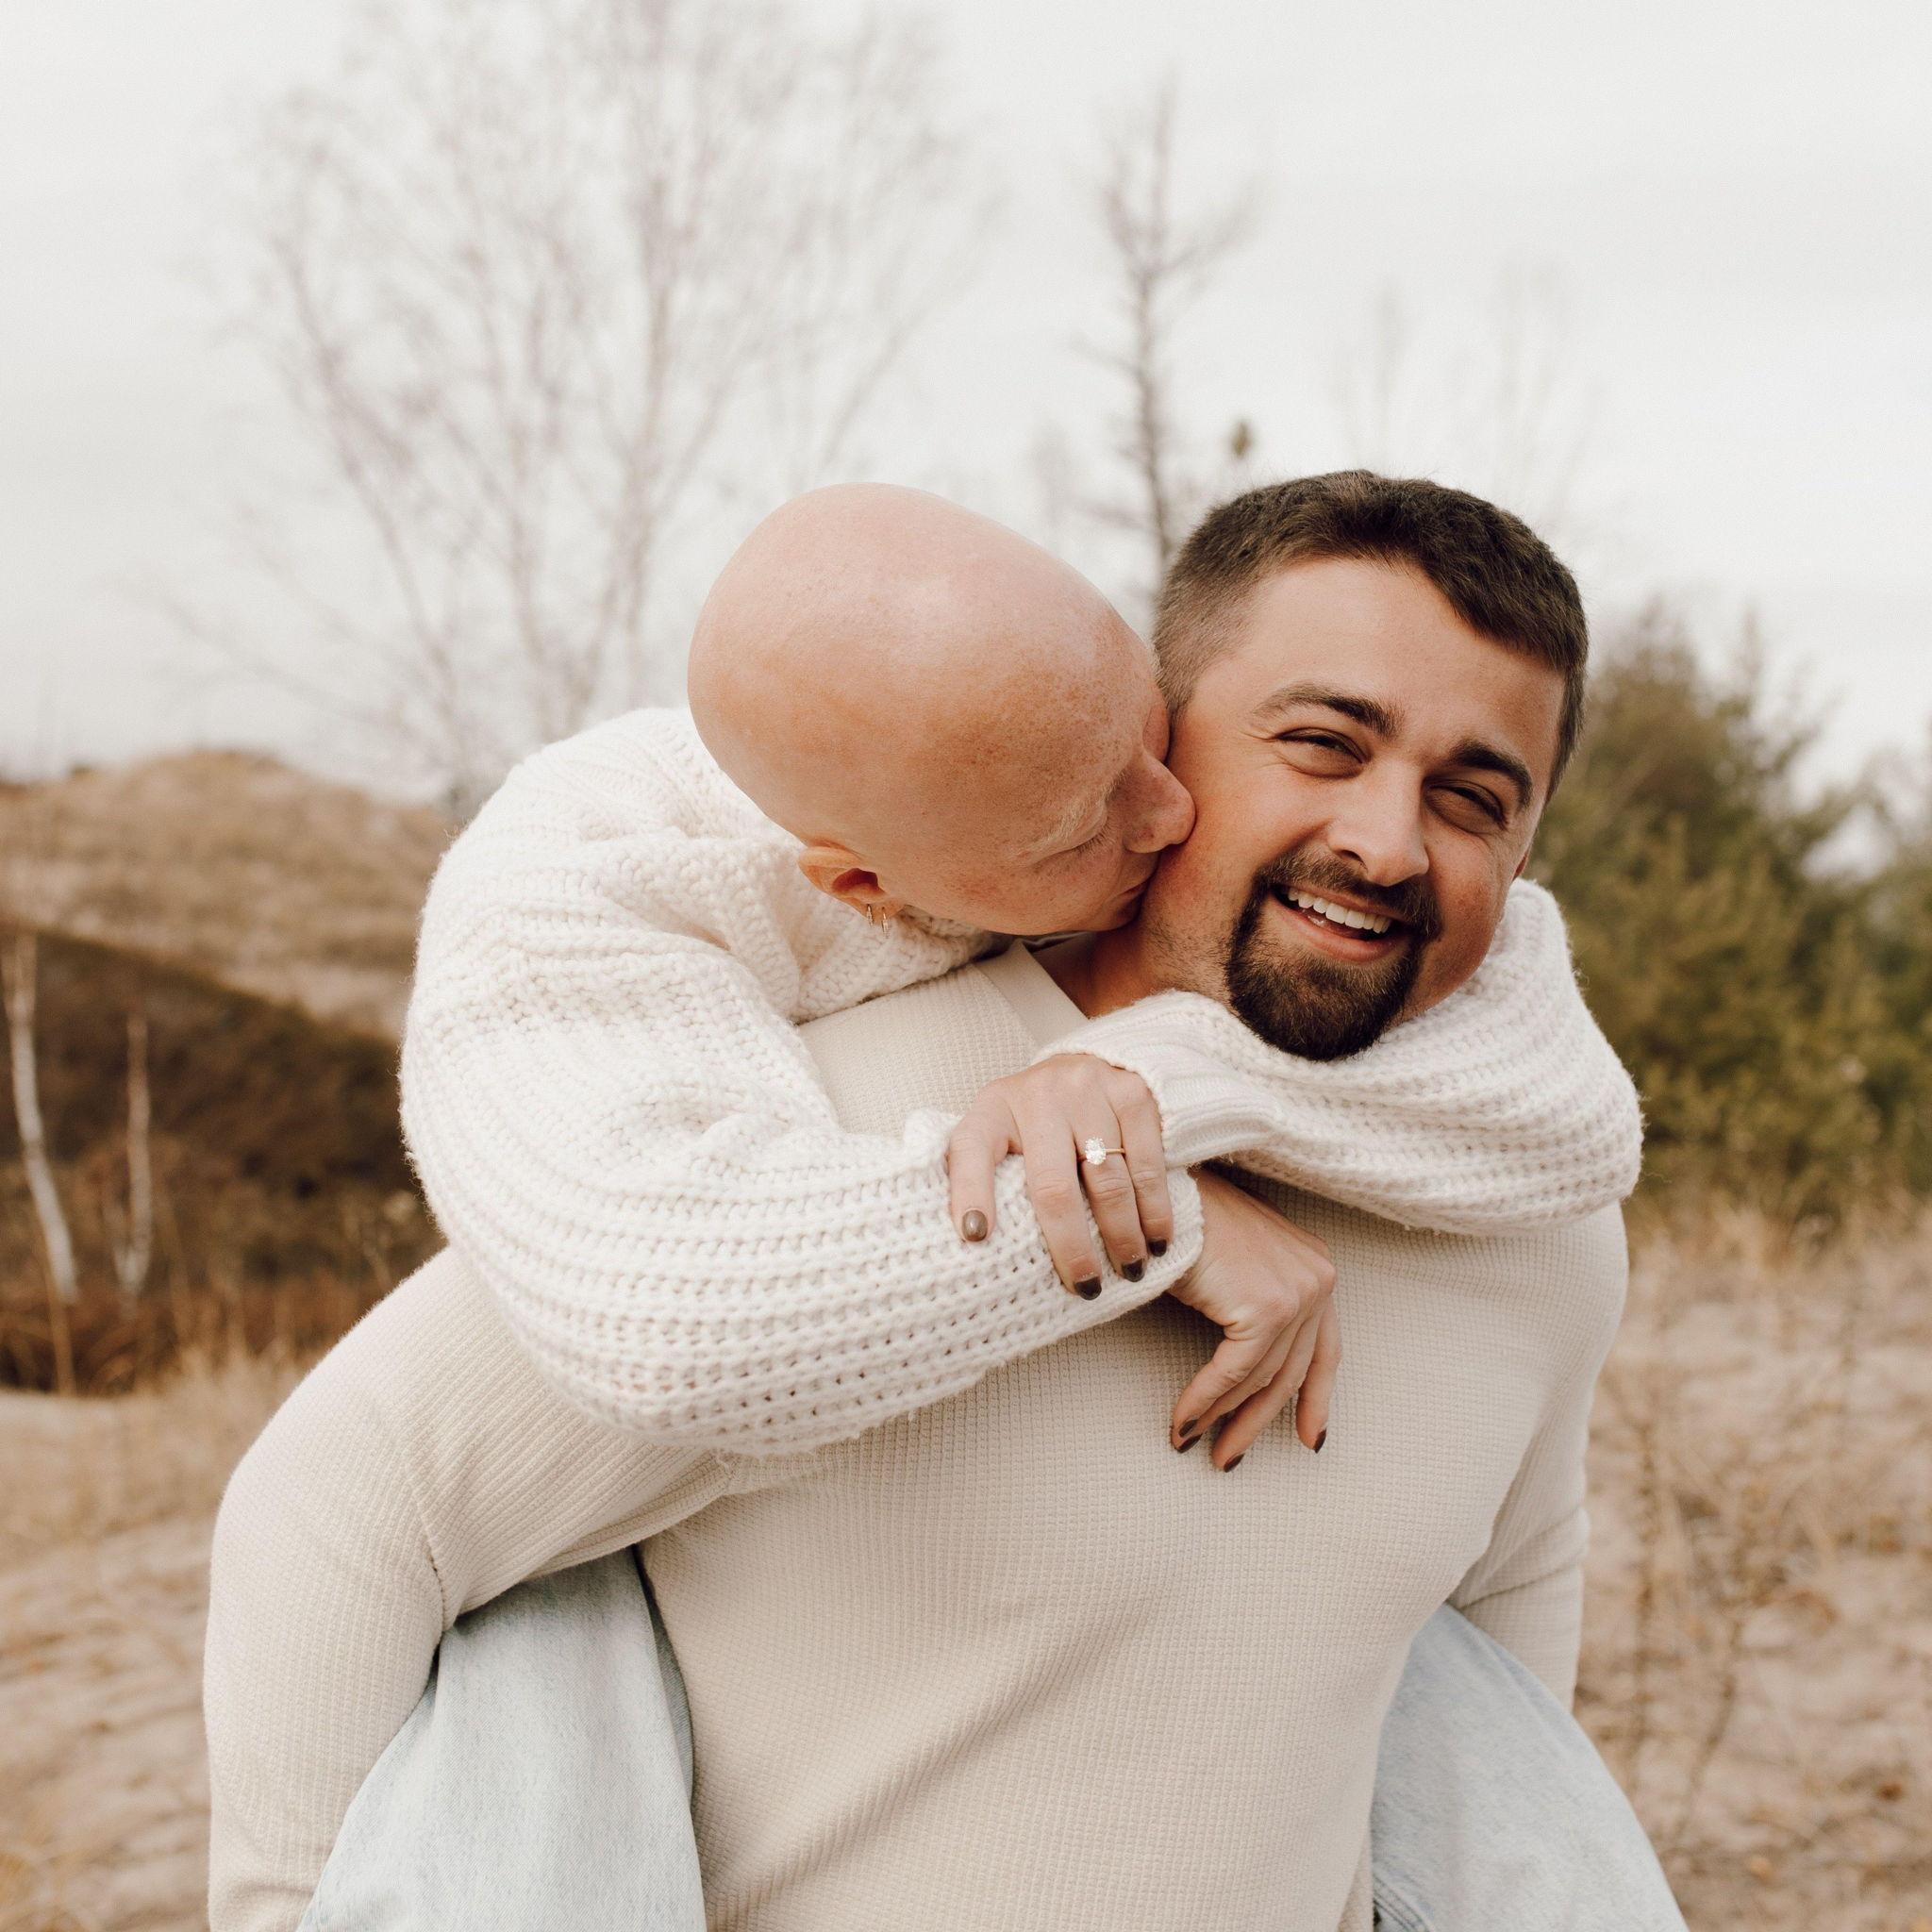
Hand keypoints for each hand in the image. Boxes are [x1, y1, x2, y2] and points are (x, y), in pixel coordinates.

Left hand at [945, 1054, 1173, 1296]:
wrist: (1086, 1064)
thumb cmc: (1034, 1121)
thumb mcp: (997, 1135)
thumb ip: (982, 1176)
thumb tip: (976, 1243)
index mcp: (992, 1109)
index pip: (971, 1150)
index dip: (969, 1194)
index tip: (974, 1238)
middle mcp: (1038, 1094)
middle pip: (1053, 1187)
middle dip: (1071, 1247)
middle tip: (1085, 1287)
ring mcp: (1089, 1090)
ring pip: (1109, 1181)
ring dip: (1122, 1235)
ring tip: (1129, 1270)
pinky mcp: (1133, 1095)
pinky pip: (1147, 1165)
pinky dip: (1155, 1209)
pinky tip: (1157, 1238)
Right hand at [1167, 1169, 1338, 1467]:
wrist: (1155, 1192)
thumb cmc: (1181, 1222)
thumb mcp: (1233, 1266)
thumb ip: (1253, 1305)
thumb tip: (1248, 1370)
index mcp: (1315, 1266)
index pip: (1325, 1348)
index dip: (1317, 1398)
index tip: (1311, 1439)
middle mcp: (1318, 1278)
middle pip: (1293, 1371)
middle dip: (1260, 1421)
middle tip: (1231, 1457)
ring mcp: (1298, 1292)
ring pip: (1261, 1378)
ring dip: (1223, 1419)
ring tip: (1196, 1444)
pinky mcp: (1268, 1307)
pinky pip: (1234, 1373)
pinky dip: (1205, 1402)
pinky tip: (1182, 1424)